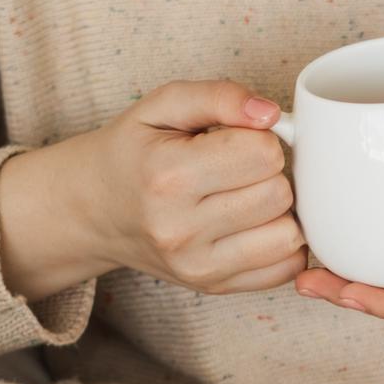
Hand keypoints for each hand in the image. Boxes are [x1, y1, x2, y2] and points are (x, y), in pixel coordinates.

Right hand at [0, 80, 304, 299]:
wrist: (94, 210)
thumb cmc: (134, 151)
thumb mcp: (163, 106)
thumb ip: (219, 96)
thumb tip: (271, 112)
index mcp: (169, 176)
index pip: (263, 154)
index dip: (261, 139)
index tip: (240, 140)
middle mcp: (181, 229)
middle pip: (279, 194)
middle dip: (271, 174)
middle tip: (243, 169)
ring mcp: (198, 265)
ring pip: (289, 235)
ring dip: (280, 211)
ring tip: (249, 195)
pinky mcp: (214, 287)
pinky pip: (285, 268)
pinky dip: (281, 243)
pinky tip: (256, 225)